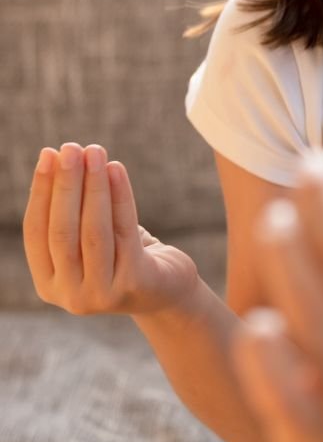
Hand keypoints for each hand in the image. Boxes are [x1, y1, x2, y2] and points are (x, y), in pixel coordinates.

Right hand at [23, 142, 199, 317]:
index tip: (47, 154)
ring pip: (92, 230)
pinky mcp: (132, 281)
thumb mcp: (91, 238)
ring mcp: (100, 292)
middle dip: (65, 184)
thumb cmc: (124, 255)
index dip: (40, 191)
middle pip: (62, 230)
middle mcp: (69, 294)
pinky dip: (119, 195)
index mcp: (49, 282)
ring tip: (94, 151)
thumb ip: (72, 212)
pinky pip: (124, 229)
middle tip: (70, 148)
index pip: (36, 231)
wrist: (167, 290)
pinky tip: (116, 169)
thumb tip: (58, 157)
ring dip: (92, 185)